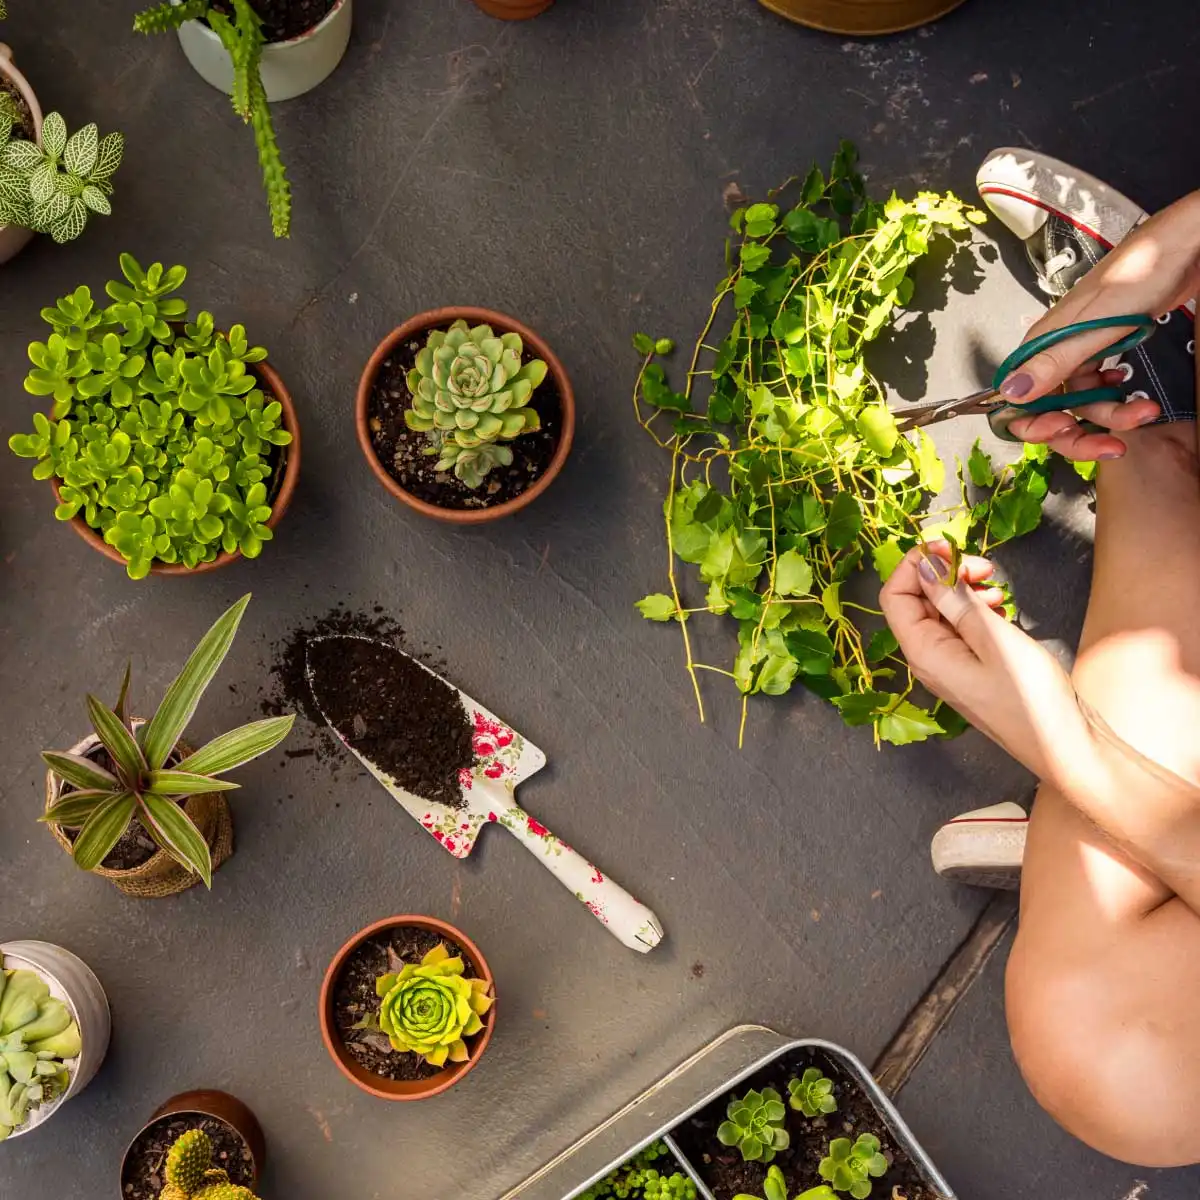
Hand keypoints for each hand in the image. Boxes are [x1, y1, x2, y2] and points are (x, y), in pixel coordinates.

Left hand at [879, 542, 1093, 782]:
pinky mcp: (972, 668)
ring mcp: (950, 665)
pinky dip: (976, 610)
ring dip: (964, 590)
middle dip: (944, 573)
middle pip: (917, 600)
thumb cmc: (1033, 700)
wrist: (1065, 747)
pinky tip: (1001, 608)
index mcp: (924, 654)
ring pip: (942, 612)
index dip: (915, 565)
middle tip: (983, 566)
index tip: (949, 547)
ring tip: (996, 588)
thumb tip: (924, 568)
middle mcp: (929, 659)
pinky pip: (961, 628)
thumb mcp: (995, 640)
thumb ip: (956, 602)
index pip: (895, 595)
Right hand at [999, 191, 1199, 460]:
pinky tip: (1131, 390)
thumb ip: (1054, 361)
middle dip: (1080, 432)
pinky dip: (1117, 396)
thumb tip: (1011, 393)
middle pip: (1051, 409)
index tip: (1063, 432)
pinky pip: (1099, 386)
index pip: (1018, 399)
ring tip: (1145, 411)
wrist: (1183, 244)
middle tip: (1112, 445)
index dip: (1035, 423)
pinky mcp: (1103, 346)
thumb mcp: (1097, 323)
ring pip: (1082, 402)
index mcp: (1043, 343)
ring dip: (1112, 415)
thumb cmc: (1142, 272)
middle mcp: (1054, 350)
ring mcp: (1080, 350)